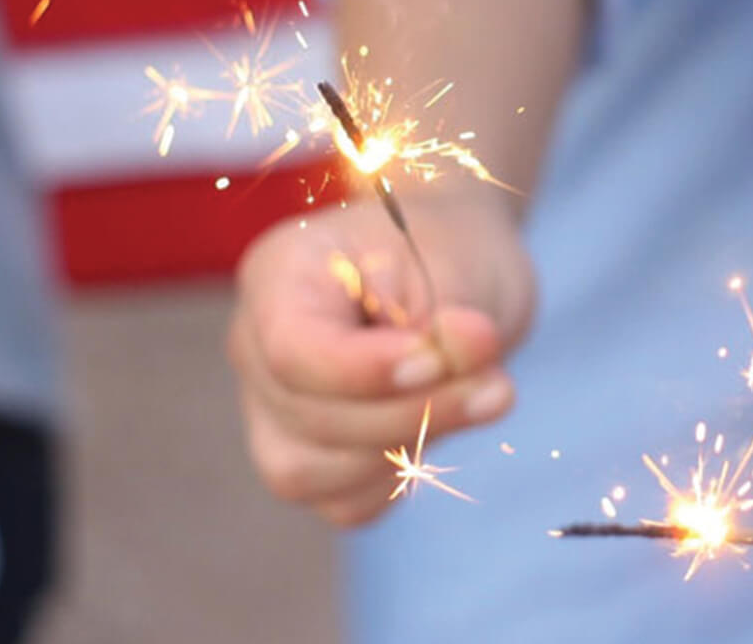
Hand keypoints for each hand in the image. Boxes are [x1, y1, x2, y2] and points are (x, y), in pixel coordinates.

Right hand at [229, 189, 535, 524]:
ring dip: (409, 448)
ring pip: (312, 473)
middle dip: (412, 413)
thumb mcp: (460, 261)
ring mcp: (269, 409)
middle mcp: (254, 345)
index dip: (365, 373)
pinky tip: (443, 424)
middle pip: (308, 415)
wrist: (451, 269)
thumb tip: (464, 348)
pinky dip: (402, 476)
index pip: (292, 349)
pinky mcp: (306, 459)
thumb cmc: (447, 251)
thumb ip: (453, 310)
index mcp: (281, 272)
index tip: (438, 361)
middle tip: (497, 387)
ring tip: (483, 395)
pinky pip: (344, 501)